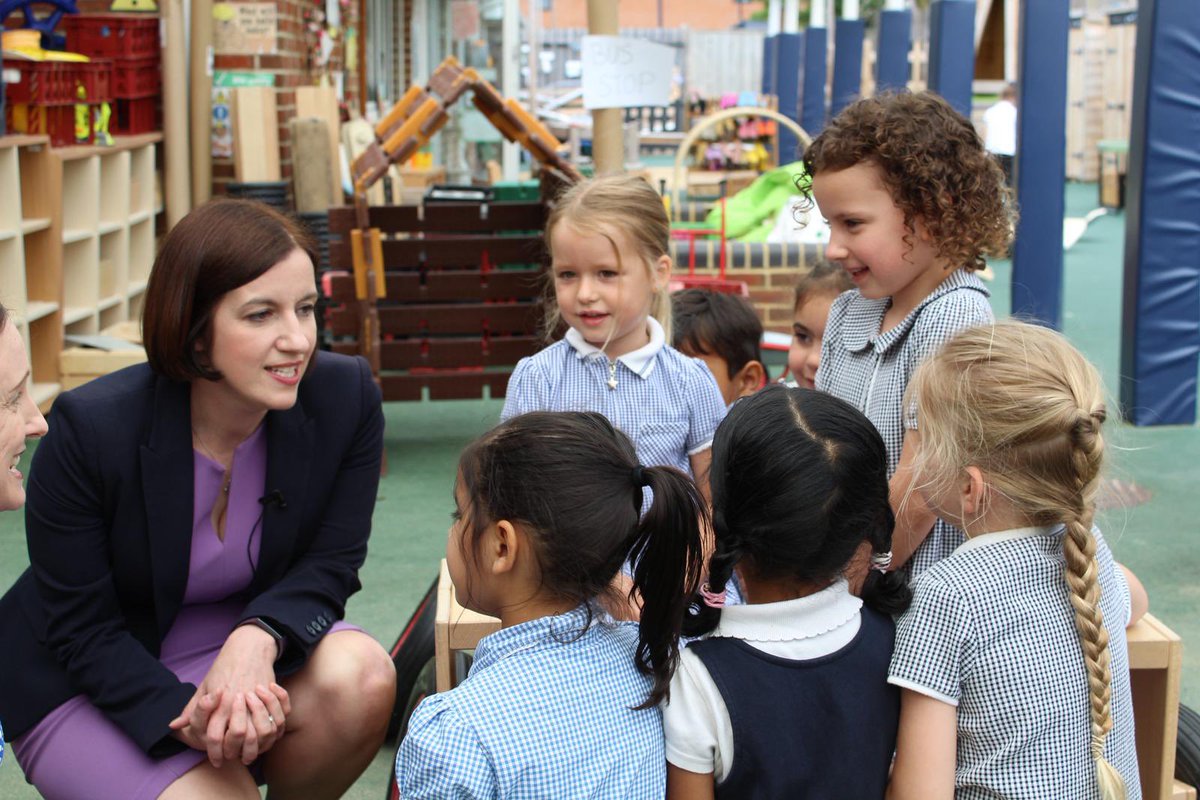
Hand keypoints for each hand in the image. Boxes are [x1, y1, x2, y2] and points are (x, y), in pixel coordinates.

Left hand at [168, 625, 281, 766]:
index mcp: (220, 703)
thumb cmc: (224, 668)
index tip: (217, 760)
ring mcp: (256, 700)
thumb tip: (173, 726)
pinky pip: (275, 722)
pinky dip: (271, 735)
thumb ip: (191, 709)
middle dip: (236, 752)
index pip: (214, 736)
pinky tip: (263, 742)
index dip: (215, 752)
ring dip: (256, 747)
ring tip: (249, 755)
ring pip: (260, 732)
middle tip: (233, 759)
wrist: (248, 649)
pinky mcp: (269, 698)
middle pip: (238, 736)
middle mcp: (238, 703)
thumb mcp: (204, 686)